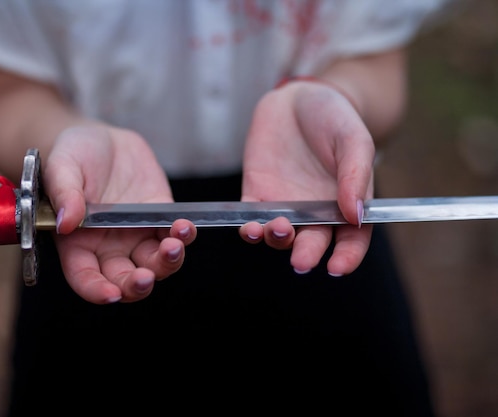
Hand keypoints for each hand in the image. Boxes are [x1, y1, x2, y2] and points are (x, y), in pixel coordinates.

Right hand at [43, 125, 195, 303]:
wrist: (102, 138)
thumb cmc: (73, 154)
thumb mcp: (61, 166)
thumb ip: (63, 193)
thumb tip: (67, 222)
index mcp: (78, 244)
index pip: (85, 278)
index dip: (97, 290)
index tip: (112, 294)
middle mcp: (109, 247)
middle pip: (125, 281)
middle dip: (137, 285)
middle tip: (146, 277)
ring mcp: (137, 235)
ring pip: (155, 265)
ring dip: (167, 262)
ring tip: (174, 244)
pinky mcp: (159, 218)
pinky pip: (175, 236)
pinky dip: (184, 237)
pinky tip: (185, 226)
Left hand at [240, 80, 374, 275]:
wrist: (298, 97)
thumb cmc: (334, 118)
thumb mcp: (354, 139)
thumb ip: (356, 175)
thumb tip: (356, 215)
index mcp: (347, 203)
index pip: (351, 239)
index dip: (347, 257)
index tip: (338, 268)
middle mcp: (315, 211)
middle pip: (312, 242)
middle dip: (307, 254)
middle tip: (301, 261)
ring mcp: (285, 205)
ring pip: (280, 235)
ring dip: (277, 239)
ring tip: (278, 230)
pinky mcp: (257, 194)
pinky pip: (251, 218)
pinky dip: (249, 228)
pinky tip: (250, 228)